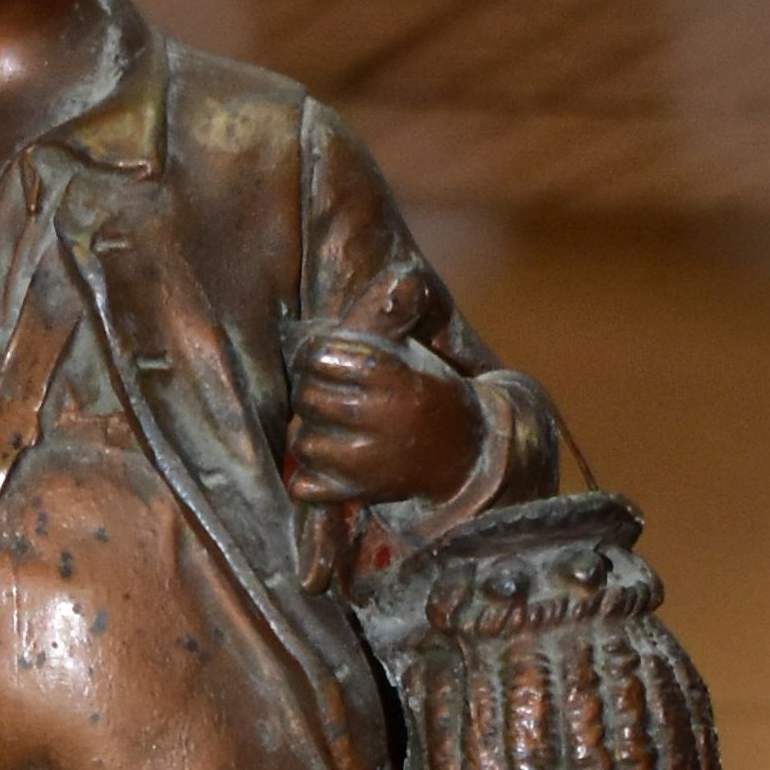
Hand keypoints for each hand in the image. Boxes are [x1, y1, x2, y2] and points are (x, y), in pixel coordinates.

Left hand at [283, 326, 485, 516]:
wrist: (465, 451)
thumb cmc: (427, 391)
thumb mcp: (413, 347)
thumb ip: (394, 312)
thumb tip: (404, 275)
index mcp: (388, 374)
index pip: (319, 357)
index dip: (311, 356)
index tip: (320, 360)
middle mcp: (377, 417)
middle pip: (308, 399)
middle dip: (310, 393)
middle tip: (326, 395)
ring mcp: (367, 461)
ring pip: (303, 443)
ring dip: (309, 434)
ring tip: (329, 428)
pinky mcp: (359, 493)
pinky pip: (305, 486)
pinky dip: (309, 477)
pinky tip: (327, 463)